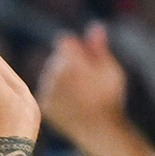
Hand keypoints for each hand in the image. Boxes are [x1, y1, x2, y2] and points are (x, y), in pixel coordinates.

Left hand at [38, 22, 128, 145]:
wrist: (98, 129)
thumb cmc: (109, 97)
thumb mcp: (110, 69)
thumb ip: (98, 47)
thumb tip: (95, 26)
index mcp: (71, 59)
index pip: (64, 41)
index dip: (76, 48)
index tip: (85, 59)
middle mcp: (54, 72)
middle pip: (58, 58)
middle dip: (70, 64)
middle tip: (87, 81)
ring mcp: (47, 88)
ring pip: (51, 75)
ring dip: (62, 80)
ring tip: (81, 95)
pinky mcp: (44, 103)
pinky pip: (48, 92)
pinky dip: (57, 95)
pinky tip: (72, 104)